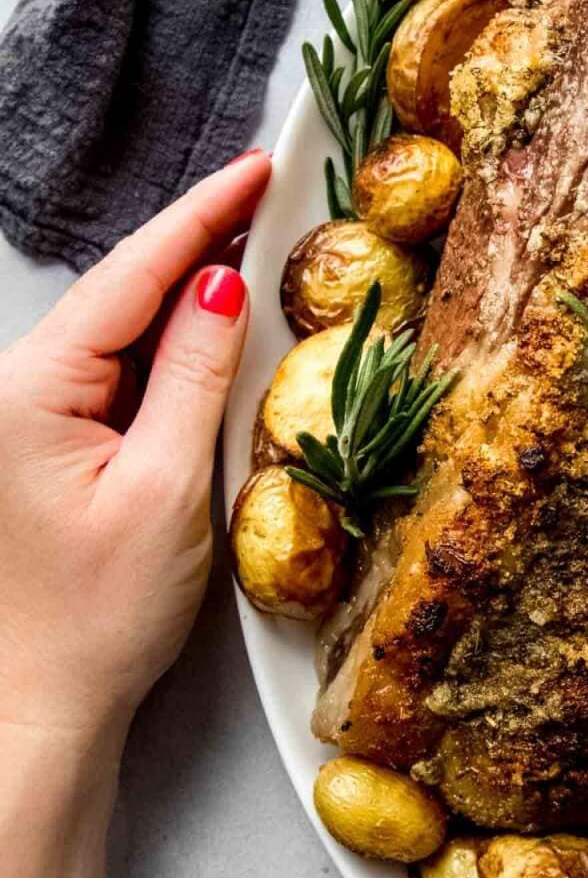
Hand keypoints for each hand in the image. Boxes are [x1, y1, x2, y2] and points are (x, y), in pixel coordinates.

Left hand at [0, 151, 270, 877]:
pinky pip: (115, 378)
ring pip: (122, 334)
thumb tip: (224, 288)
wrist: (41, 710)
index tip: (257, 167)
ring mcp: (27, 420)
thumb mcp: (166, 488)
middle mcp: (16, 390)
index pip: (131, 274)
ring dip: (187, 302)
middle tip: (273, 199)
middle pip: (123, 292)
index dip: (201, 214)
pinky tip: (212, 342)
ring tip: (258, 260)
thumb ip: (193, 376)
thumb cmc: (96, 619)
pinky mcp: (47, 450)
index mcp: (31, 388)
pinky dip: (167, 355)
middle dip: (197, 245)